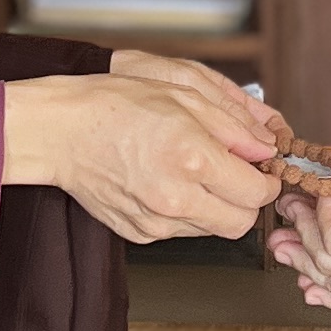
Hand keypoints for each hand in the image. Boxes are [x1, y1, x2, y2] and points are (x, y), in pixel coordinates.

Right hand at [5, 59, 287, 244]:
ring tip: (194, 174)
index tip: (264, 171)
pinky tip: (168, 184)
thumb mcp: (184, 96)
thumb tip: (266, 148)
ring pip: (212, 229)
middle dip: (247, 201)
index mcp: (193, 159)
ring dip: (216, 207)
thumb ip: (233, 127)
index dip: (268, 182)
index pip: (257, 193)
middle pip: (242, 222)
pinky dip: (186, 213)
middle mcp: (176, 197)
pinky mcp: (139, 233)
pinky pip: (180, 231)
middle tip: (238, 176)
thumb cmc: (114, 106)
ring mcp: (156, 221)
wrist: (61, 132)